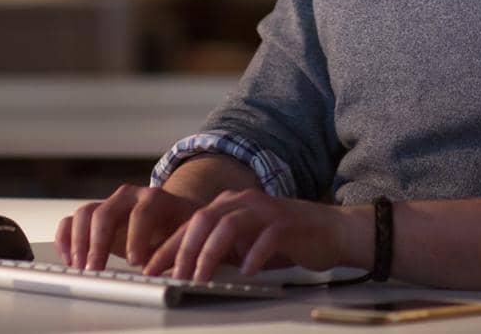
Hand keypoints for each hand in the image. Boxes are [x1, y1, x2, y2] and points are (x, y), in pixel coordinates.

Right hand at [55, 185, 199, 269]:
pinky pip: (71, 221)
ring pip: (84, 214)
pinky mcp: (94, 216)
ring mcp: (108, 204)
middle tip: (96, 269)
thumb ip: (178, 251)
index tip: (135, 262)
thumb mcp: (186, 236)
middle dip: (98, 243)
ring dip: (78, 242)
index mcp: (155, 199)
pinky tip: (69, 260)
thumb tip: (175, 275)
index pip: (142, 212)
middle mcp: (128, 197)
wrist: (171, 215)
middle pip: (105, 212)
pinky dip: (65, 239)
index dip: (137, 236)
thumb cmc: (179, 228)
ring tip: (80, 267)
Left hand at [143, 188, 354, 282]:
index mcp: (228, 205)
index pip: (189, 225)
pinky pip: (265, 237)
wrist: (330, 230)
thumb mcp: (244, 245)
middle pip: (203, 221)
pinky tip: (247, 270)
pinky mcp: (286, 223)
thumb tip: (184, 270)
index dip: (167, 246)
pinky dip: (253, 254)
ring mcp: (265, 210)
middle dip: (182, 250)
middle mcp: (243, 202)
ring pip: (228, 226)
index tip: (150, 268)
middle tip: (171, 275)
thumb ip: (220, 251)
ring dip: (210, 253)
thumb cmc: (284, 240)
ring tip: (200, 277)